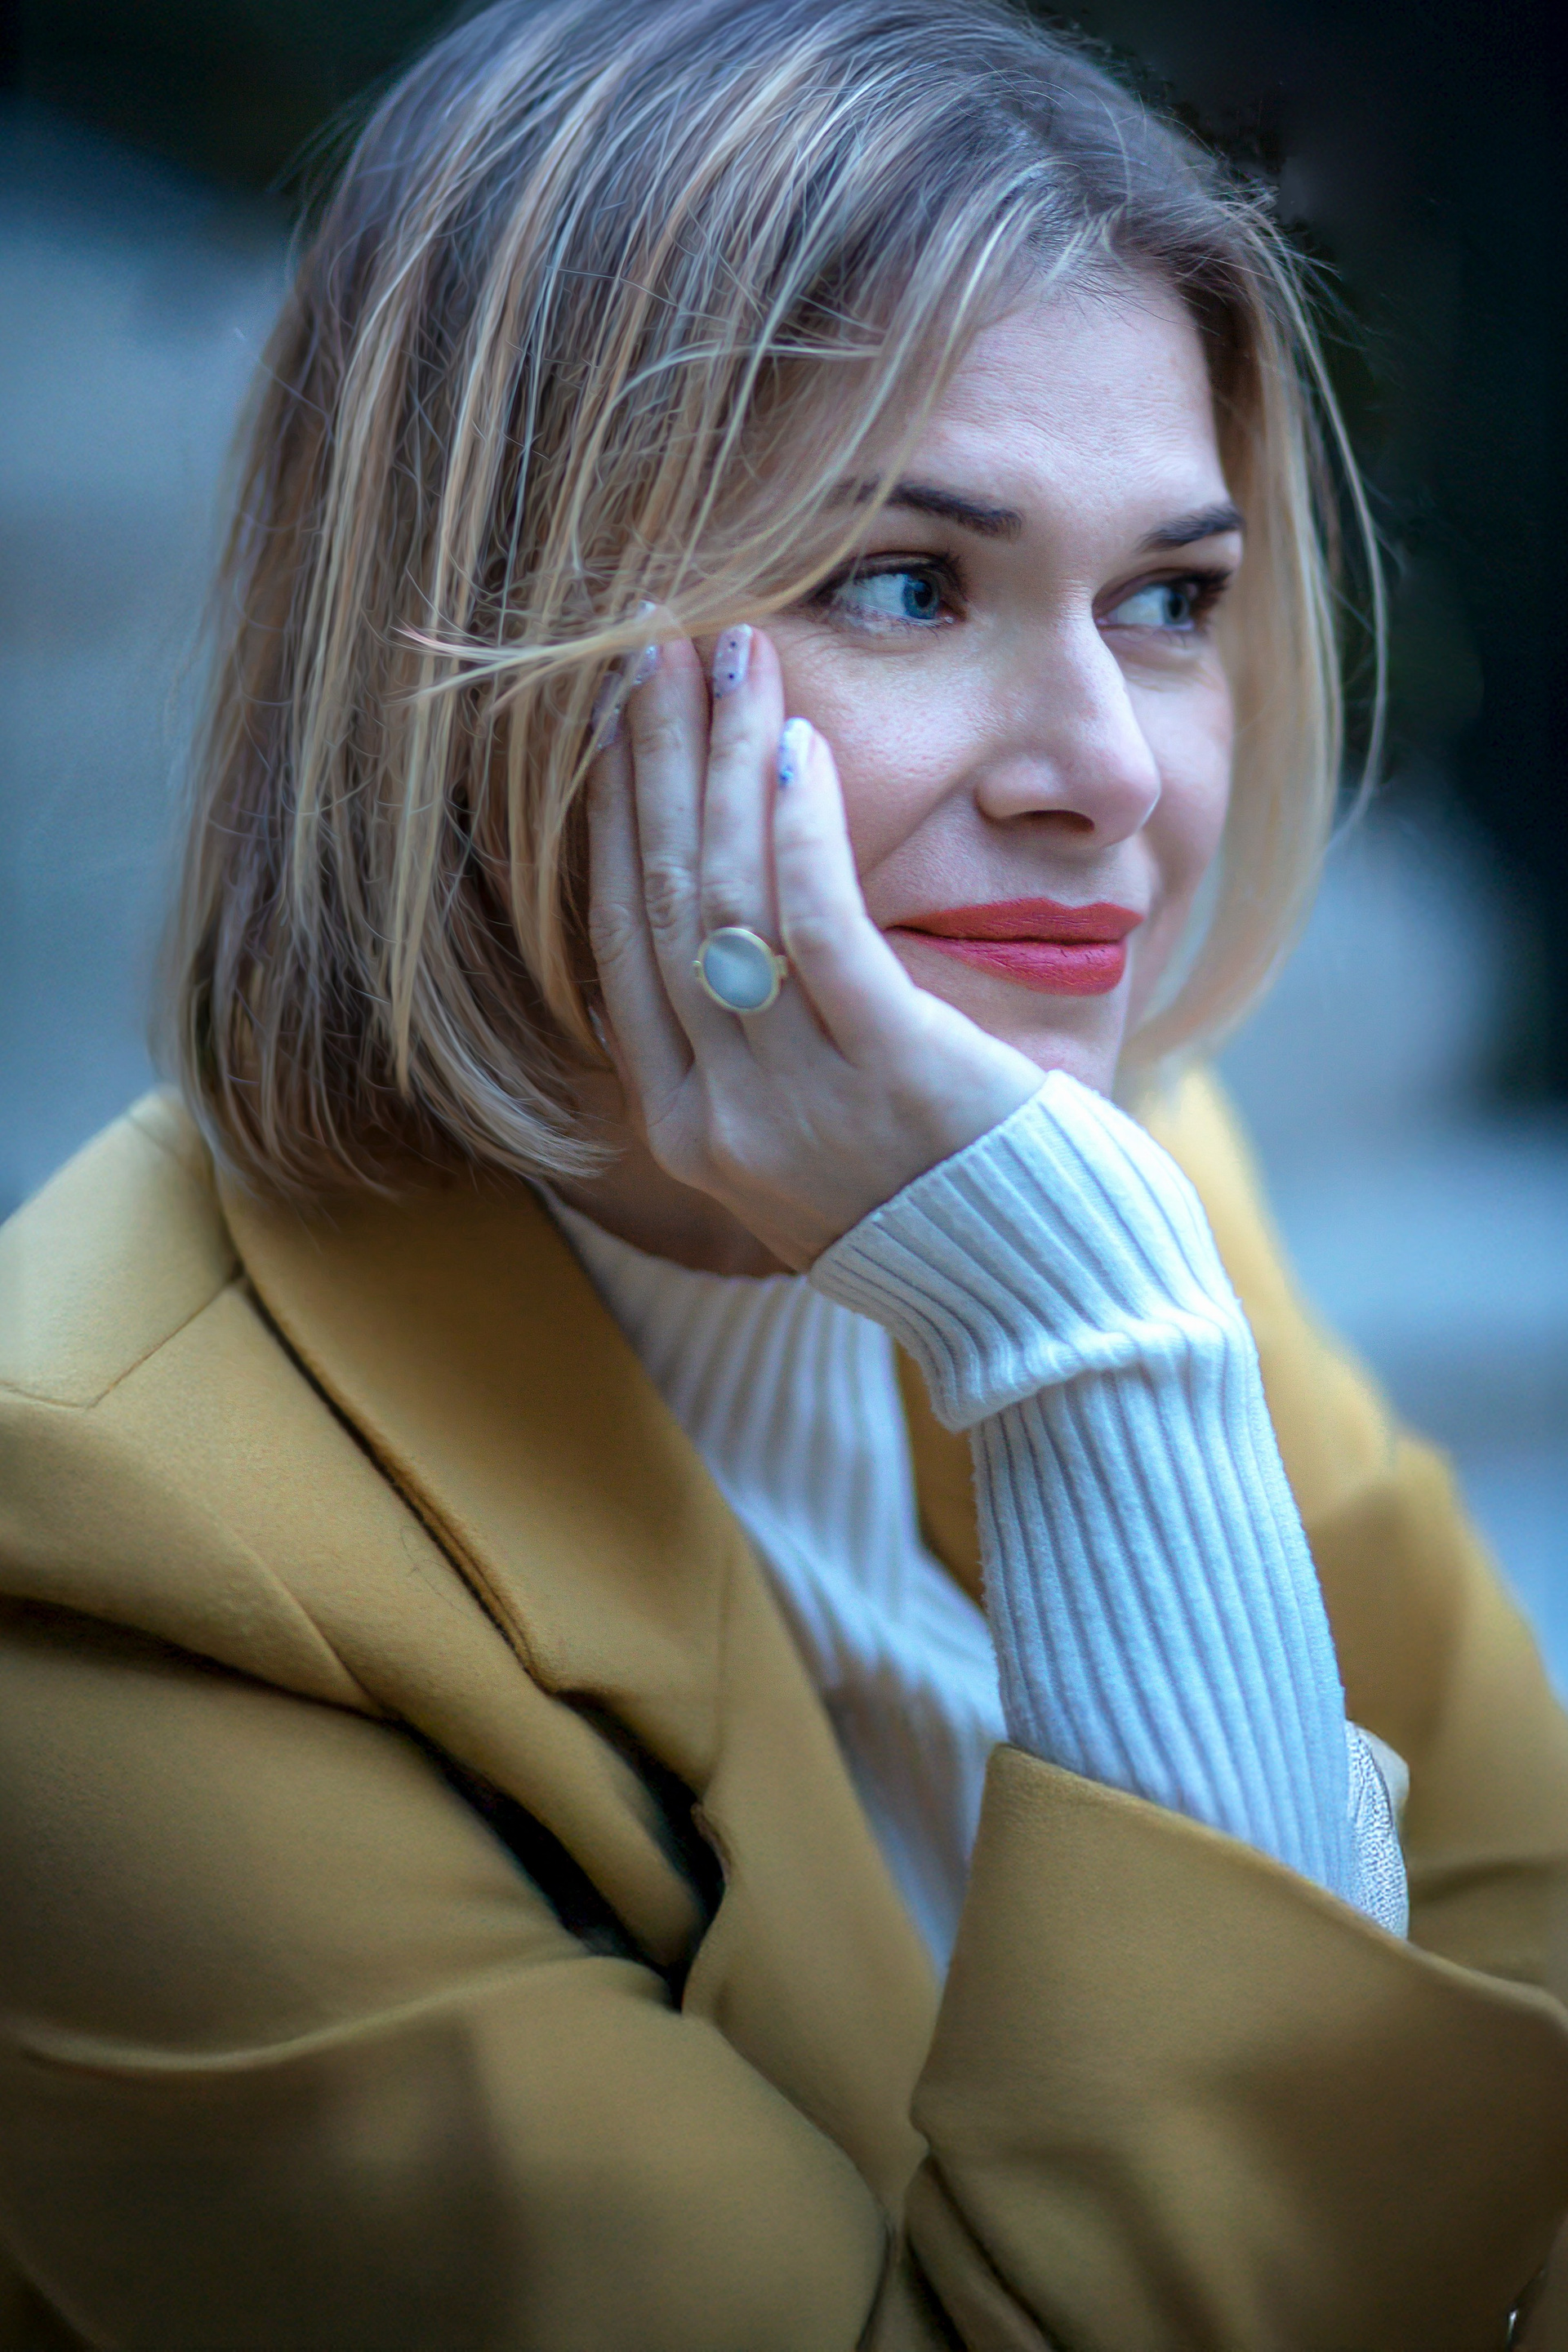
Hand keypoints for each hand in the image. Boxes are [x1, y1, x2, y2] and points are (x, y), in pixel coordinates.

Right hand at [586, 624, 1041, 1269]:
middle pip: (658, 903)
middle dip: (653, 763)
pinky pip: (819, 927)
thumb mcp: (817, 1140)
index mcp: (689, 1129)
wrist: (1046, 1296)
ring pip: (725, 900)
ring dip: (725, 763)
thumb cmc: (945, 1203)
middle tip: (653, 648)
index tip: (620, 722)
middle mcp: (719, 1117)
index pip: (620, 946)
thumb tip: (732, 930)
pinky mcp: (889, 1070)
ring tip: (734, 657)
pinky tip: (802, 749)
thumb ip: (759, 1050)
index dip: (612, 821)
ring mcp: (796, 1099)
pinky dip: (802, 830)